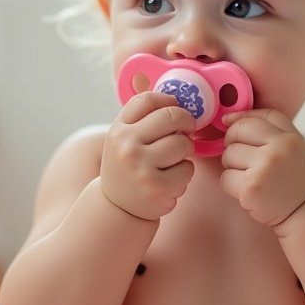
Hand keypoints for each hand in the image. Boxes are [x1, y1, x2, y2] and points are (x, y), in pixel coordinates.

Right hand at [99, 91, 195, 219]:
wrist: (117, 206)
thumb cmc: (127, 166)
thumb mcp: (123, 139)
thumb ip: (142, 118)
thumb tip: (175, 98)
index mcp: (118, 130)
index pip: (148, 100)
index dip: (169, 101)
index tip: (175, 109)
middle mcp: (127, 146)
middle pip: (172, 117)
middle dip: (186, 123)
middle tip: (186, 132)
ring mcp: (142, 167)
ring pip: (183, 143)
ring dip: (186, 151)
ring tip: (173, 160)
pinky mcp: (158, 187)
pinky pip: (187, 169)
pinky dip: (185, 173)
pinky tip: (171, 179)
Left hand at [220, 110, 304, 227]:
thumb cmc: (293, 177)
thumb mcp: (293, 147)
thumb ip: (270, 128)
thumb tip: (227, 118)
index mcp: (290, 138)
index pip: (255, 117)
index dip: (240, 121)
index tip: (234, 130)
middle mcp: (279, 149)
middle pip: (237, 132)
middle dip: (233, 144)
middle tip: (246, 161)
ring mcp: (265, 168)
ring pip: (228, 155)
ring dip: (232, 167)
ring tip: (251, 177)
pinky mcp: (251, 188)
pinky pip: (225, 178)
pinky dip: (231, 186)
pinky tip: (248, 191)